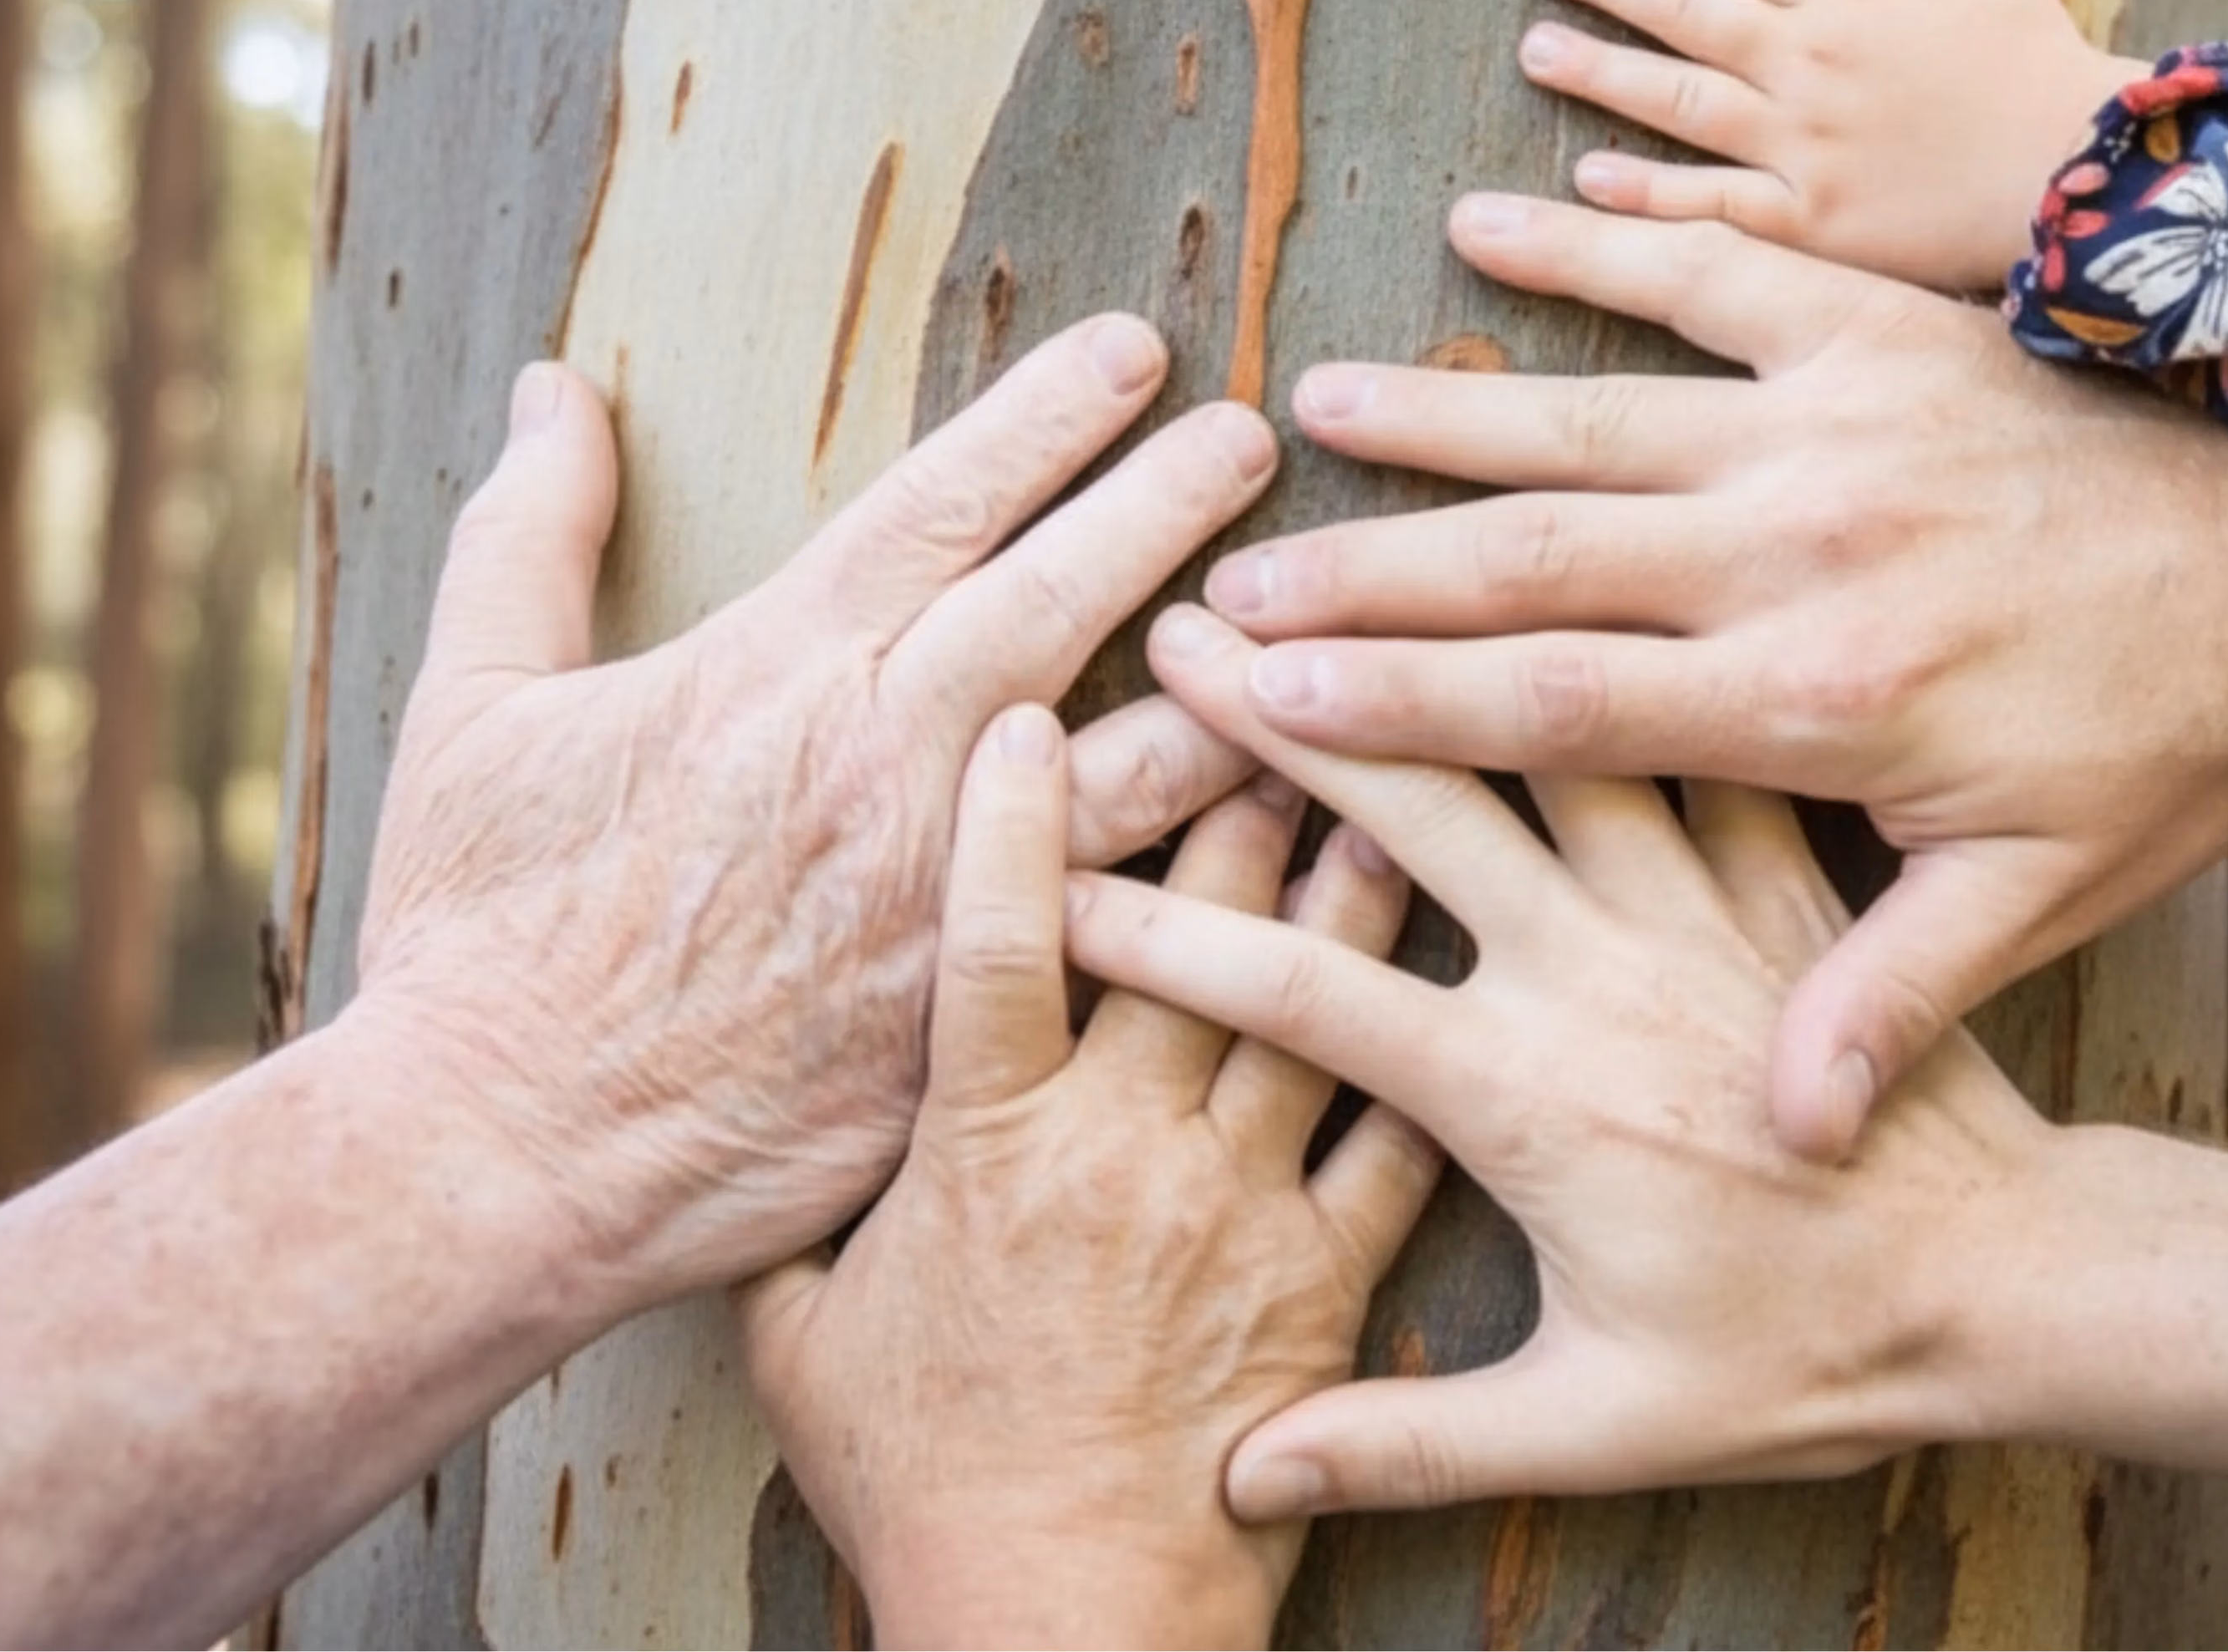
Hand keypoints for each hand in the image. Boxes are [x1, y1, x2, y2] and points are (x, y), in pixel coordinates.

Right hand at [355, 318, 1277, 1308]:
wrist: (494, 1154)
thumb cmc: (474, 934)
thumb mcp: (470, 706)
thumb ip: (530, 535)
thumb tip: (556, 392)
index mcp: (780, 669)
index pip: (944, 503)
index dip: (1048, 417)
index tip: (1135, 349)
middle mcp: (889, 768)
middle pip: (1066, 603)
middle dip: (1172, 507)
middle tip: (1262, 438)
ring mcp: (945, 903)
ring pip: (1138, 774)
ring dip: (1235, 697)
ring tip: (1328, 637)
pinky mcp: (979, 1032)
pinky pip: (1129, 947)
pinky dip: (1221, 898)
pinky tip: (1303, 871)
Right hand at [740, 710, 1437, 1646]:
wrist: (1063, 1621)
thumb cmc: (921, 1487)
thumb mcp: (797, 1342)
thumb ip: (786, 1213)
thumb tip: (746, 1127)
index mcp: (985, 1141)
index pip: (996, 935)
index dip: (1013, 813)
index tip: (1034, 708)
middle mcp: (1121, 1142)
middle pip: (1195, 921)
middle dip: (1233, 777)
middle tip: (1276, 670)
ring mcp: (1239, 1199)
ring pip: (1320, 994)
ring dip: (1359, 868)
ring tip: (1402, 757)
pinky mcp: (1330, 1272)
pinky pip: (1397, 1130)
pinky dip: (1442, 1034)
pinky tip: (1481, 953)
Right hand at [1068, 606, 2067, 1517]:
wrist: (2028, 1287)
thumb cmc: (1823, 1358)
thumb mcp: (1612, 1427)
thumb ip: (1414, 1442)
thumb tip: (1241, 1481)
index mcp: (1531, 1090)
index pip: (1304, 984)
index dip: (1168, 929)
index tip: (1058, 872)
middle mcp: (1607, 960)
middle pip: (1419, 791)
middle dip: (1288, 696)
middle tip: (1182, 621)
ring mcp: (1705, 889)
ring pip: (1553, 712)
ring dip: (1438, 617)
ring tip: (1340, 541)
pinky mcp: (1794, 852)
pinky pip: (1700, 708)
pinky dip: (1633, 615)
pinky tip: (1570, 523)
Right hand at [1201, 199, 2227, 1159]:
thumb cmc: (2171, 742)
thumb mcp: (2042, 896)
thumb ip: (1889, 1000)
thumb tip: (1782, 1141)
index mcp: (1812, 704)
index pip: (1550, 707)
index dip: (1389, 710)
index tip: (1255, 705)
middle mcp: (1797, 552)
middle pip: (1528, 562)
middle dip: (1363, 580)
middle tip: (1224, 583)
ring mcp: (1836, 425)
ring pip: (1593, 419)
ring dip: (1443, 416)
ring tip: (1311, 414)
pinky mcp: (1885, 330)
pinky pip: (1716, 275)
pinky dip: (1603, 251)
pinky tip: (1496, 229)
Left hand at [1518, 0, 2145, 291]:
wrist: (2089, 175)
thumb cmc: (2039, 67)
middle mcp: (1812, 65)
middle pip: (1687, 10)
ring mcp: (1806, 147)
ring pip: (1682, 101)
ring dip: (1602, 73)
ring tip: (1537, 50)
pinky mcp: (1815, 225)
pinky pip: (1716, 205)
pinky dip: (1650, 193)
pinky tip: (1589, 176)